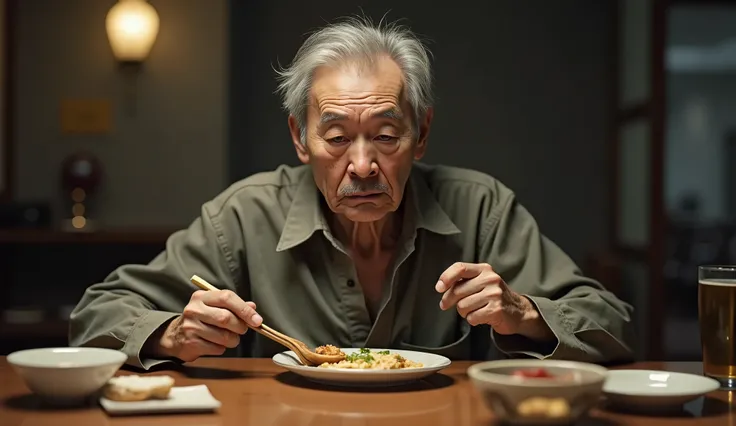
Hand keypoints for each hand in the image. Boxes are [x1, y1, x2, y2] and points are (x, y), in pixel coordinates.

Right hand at [153, 290, 262, 361]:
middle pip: (226, 318)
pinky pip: (217, 348)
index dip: (245, 309)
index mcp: (202, 297)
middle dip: (240, 327)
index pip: (227, 297)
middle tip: (243, 329)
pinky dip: (222, 348)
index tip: (257, 320)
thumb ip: (234, 306)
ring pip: (224, 336)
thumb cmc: (201, 319)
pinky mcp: (191, 343)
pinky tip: (215, 343)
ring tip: (229, 337)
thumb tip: (252, 307)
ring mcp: (191, 326)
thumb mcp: (214, 307)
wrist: (175, 335)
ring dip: (233, 340)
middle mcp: (194, 309)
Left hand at [436, 262, 550, 338]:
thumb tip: (441, 288)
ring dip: (464, 312)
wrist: (519, 311)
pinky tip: (482, 316)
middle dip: (450, 301)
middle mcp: (490, 279)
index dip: (446, 277)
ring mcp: (494, 294)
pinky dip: (473, 320)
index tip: (439, 288)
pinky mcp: (496, 310)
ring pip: (462, 306)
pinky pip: (472, 317)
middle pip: (457, 291)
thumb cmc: (494, 296)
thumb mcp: (481, 282)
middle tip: (450, 305)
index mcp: (484, 269)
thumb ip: (463, 281)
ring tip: (474, 310)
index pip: (460, 268)